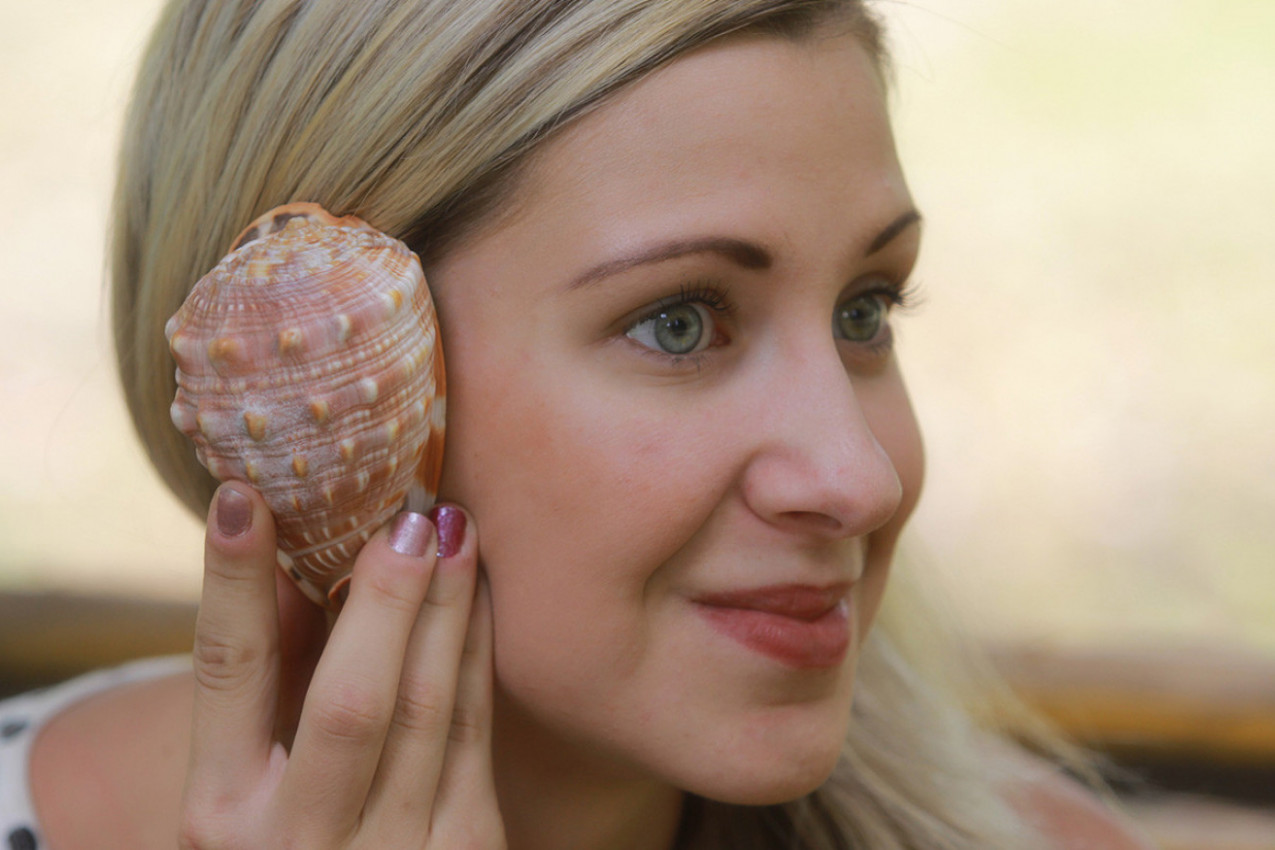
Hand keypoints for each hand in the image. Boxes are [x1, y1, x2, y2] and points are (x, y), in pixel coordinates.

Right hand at [179, 482, 504, 848]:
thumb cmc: (292, 835)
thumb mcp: (248, 781)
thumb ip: (268, 681)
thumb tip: (291, 555)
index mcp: (220, 818)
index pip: (227, 676)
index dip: (233, 583)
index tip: (243, 495)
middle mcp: (299, 845)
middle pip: (350, 703)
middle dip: (384, 599)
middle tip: (407, 513)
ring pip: (428, 711)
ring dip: (447, 608)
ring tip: (455, 527)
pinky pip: (477, 733)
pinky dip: (477, 652)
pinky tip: (480, 594)